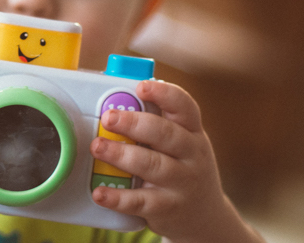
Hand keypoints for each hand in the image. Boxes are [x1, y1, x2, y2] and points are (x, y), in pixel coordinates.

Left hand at [89, 80, 243, 241]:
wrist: (205, 217)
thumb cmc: (182, 166)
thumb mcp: (181, 141)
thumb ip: (154, 121)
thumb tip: (114, 98)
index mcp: (192, 131)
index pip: (184, 106)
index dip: (164, 94)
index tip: (142, 87)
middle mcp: (191, 155)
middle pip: (165, 134)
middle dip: (134, 123)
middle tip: (108, 117)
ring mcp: (181, 183)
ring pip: (152, 165)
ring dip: (121, 154)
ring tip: (97, 147)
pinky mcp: (166, 208)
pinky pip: (140, 201)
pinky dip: (118, 197)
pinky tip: (100, 192)